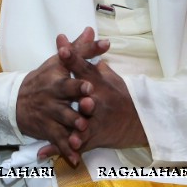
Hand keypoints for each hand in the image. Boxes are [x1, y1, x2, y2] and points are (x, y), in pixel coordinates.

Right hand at [17, 28, 108, 164]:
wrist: (14, 101)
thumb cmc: (42, 80)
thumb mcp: (57, 63)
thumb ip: (79, 49)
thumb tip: (93, 31)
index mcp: (56, 80)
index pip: (68, 80)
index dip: (78, 83)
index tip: (89, 83)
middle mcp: (52, 97)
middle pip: (66, 100)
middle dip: (77, 103)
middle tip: (89, 105)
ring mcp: (49, 115)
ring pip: (63, 122)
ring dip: (74, 127)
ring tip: (83, 131)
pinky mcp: (46, 130)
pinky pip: (57, 141)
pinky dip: (66, 150)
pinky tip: (75, 158)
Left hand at [57, 31, 146, 152]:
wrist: (142, 122)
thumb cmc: (122, 96)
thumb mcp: (109, 75)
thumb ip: (92, 58)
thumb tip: (83, 34)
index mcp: (98, 83)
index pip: (83, 66)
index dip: (72, 56)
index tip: (61, 46)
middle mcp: (97, 100)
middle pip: (81, 93)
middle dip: (73, 90)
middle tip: (57, 86)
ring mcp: (96, 120)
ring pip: (81, 122)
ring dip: (71, 126)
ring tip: (57, 131)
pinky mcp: (94, 137)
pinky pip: (76, 144)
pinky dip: (62, 150)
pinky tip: (44, 152)